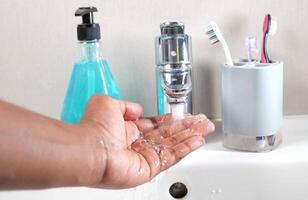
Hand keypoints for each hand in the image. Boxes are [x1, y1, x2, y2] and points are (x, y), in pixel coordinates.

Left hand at [79, 95, 214, 188]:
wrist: (90, 149)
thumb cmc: (94, 128)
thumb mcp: (108, 104)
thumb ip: (125, 105)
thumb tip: (137, 109)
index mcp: (128, 130)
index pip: (156, 125)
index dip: (171, 120)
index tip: (184, 114)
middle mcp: (138, 144)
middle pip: (169, 135)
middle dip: (187, 127)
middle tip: (202, 121)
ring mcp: (145, 157)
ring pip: (174, 145)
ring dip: (191, 136)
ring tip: (205, 128)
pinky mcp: (150, 168)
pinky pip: (172, 157)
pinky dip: (187, 148)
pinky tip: (198, 140)